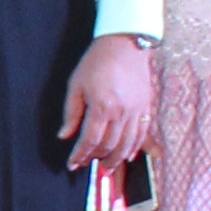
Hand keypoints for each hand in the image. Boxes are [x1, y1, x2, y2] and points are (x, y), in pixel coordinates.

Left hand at [62, 35, 157, 171]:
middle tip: (88, 164)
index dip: (79, 155)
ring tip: (107, 166)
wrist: (125, 44)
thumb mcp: (76, 85)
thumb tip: (64, 135)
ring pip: (128, 144)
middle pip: (109, 146)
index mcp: (102, 108)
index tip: (72, 164)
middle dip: (96, 158)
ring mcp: (137, 111)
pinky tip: (129, 155)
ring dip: (117, 159)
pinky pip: (142, 134)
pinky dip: (136, 147)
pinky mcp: (146, 107)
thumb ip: (71, 113)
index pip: (89, 140)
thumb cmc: (97, 62)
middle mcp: (121, 113)